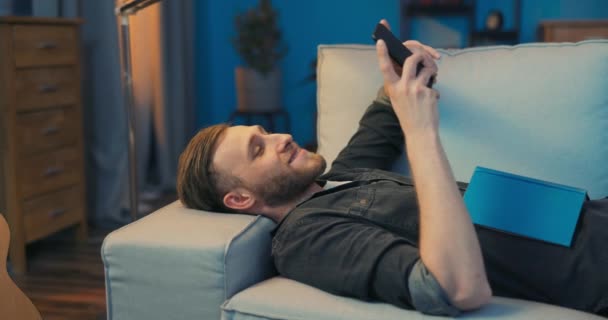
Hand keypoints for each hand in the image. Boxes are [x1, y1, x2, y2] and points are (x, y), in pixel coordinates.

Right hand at [376, 21, 439, 136]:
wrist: (420, 132)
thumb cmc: (408, 116)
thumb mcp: (398, 100)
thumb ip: (401, 85)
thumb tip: (413, 70)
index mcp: (393, 88)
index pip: (385, 67)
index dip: (382, 53)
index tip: (381, 42)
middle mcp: (403, 86)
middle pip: (411, 59)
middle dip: (420, 54)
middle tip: (424, 57)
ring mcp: (416, 88)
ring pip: (427, 68)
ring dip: (431, 70)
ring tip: (432, 78)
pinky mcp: (428, 92)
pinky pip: (433, 84)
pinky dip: (434, 90)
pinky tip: (431, 101)